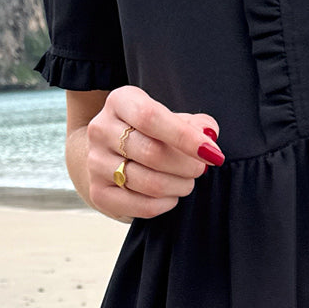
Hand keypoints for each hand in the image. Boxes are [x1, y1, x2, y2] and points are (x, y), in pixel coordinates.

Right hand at [85, 86, 223, 220]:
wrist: (111, 153)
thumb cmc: (150, 133)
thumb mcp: (172, 118)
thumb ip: (196, 124)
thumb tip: (208, 135)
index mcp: (120, 101)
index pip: (151, 118)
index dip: (185, 138)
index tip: (212, 154)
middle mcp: (101, 129)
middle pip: (152, 153)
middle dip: (187, 166)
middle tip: (199, 169)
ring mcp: (96, 162)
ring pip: (149, 183)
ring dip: (180, 186)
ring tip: (187, 182)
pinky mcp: (98, 193)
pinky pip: (142, 205)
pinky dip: (166, 204)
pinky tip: (171, 195)